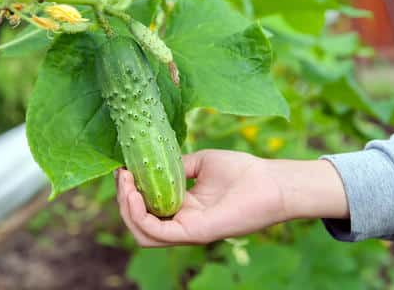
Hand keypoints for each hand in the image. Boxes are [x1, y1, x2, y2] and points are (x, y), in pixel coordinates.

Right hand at [116, 149, 347, 246]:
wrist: (270, 181)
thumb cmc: (242, 171)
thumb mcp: (203, 162)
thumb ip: (180, 166)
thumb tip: (158, 160)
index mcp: (183, 208)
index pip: (146, 209)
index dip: (129, 192)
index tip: (123, 169)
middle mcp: (182, 223)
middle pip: (139, 223)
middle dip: (123, 200)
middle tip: (122, 175)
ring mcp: (188, 230)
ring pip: (143, 233)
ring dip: (126, 209)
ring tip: (125, 185)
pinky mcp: (195, 233)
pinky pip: (157, 233)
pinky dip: (139, 215)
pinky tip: (134, 194)